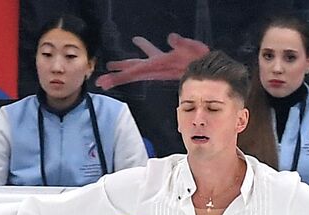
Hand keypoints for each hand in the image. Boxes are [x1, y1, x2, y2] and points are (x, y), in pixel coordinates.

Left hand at [95, 33, 209, 89]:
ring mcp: (158, 65)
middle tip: (100, 83)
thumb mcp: (191, 50)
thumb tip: (171, 37)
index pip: (133, 72)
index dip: (118, 77)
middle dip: (116, 77)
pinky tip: (137, 39)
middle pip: (131, 73)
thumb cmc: (200, 60)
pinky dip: (142, 48)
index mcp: (157, 66)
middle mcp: (155, 68)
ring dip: (124, 65)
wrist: (207, 69)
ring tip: (110, 65)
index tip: (104, 83)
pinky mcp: (164, 60)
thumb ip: (181, 44)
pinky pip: (148, 56)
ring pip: (137, 66)